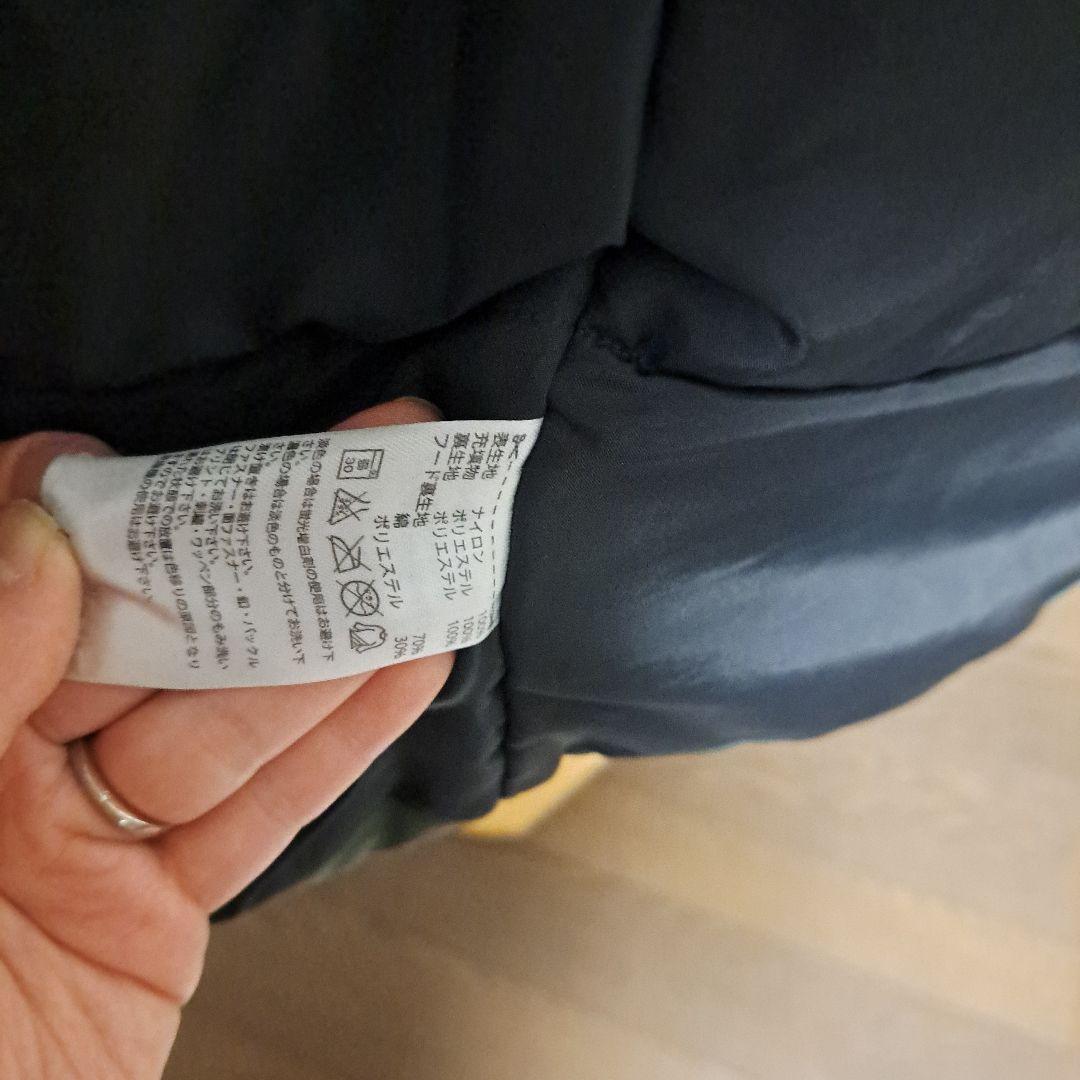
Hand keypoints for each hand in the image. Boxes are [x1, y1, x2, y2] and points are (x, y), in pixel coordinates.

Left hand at [0, 399, 453, 1078]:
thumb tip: (36, 545)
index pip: (8, 591)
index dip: (57, 515)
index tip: (115, 454)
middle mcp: (3, 770)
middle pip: (141, 642)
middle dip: (240, 559)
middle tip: (330, 477)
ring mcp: (86, 841)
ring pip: (221, 719)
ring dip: (320, 642)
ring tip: (404, 557)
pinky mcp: (158, 914)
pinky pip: (254, 816)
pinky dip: (335, 744)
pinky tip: (399, 669)